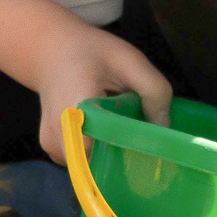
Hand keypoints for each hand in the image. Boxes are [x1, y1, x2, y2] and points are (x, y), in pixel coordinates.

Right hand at [26, 22, 171, 163]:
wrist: (52, 50)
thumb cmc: (90, 52)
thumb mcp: (129, 60)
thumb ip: (153, 90)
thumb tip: (165, 129)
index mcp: (76, 109)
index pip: (104, 151)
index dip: (128, 155)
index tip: (148, 150)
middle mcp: (59, 134)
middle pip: (99, 164)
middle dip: (123, 155)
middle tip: (140, 135)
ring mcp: (53, 145)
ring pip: (91, 165)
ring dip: (111, 151)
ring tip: (119, 124)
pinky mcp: (53, 150)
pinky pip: (82, 161)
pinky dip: (97, 150)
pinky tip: (103, 127)